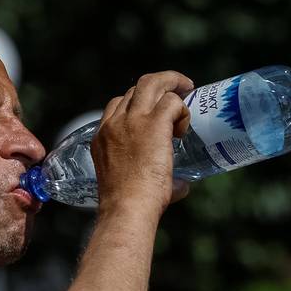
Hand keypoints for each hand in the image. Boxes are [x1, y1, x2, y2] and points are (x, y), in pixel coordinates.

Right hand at [91, 71, 192, 216]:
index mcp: (103, 136)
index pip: (118, 104)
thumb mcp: (128, 182)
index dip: (139, 103)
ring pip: (153, 83)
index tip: (155, 113)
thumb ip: (154, 177)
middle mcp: (114, 123)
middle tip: (179, 92)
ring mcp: (132, 121)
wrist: (126, 208)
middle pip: (137, 87)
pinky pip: (172, 103)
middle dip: (160, 85)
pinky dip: (182, 111)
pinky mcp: (153, 125)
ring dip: (173, 83)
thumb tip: (182, 185)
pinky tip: (184, 127)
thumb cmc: (128, 204)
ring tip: (187, 92)